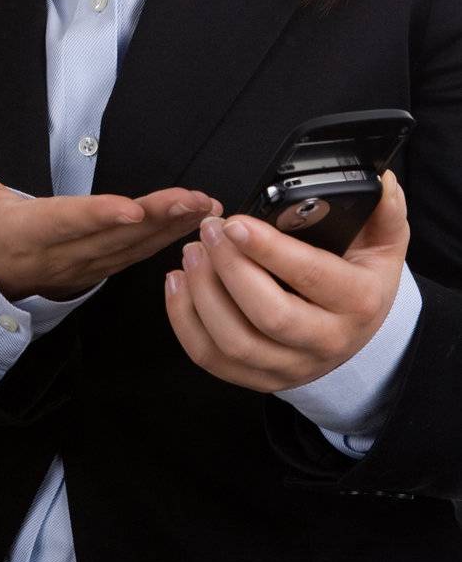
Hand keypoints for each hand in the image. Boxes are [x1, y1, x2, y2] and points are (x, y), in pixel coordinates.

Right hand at [0, 141, 222, 300]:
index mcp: (29, 234)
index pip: (66, 223)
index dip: (97, 217)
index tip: (130, 208)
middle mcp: (63, 255)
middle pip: (114, 237)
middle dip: (157, 219)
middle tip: (194, 200)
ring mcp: (85, 265)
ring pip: (134, 248)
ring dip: (172, 228)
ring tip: (206, 206)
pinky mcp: (101, 267)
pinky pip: (139, 255)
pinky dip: (168, 239)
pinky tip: (194, 222)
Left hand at [164, 169, 410, 390]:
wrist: (360, 332)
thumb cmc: (361, 278)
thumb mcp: (383, 241)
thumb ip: (384, 209)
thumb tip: (381, 182)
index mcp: (358, 302)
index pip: (309, 277)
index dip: (267, 249)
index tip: (234, 222)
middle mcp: (326, 342)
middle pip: (268, 315)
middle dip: (229, 268)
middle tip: (208, 231)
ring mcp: (291, 366)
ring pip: (234, 343)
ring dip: (202, 294)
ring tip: (191, 251)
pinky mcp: (260, 378)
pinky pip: (212, 359)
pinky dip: (184, 322)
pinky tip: (178, 283)